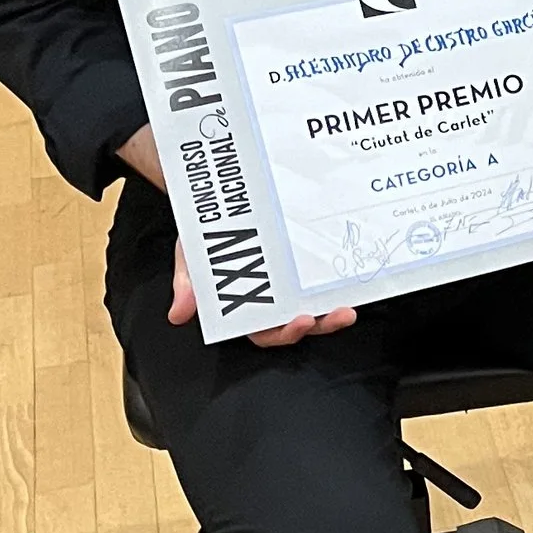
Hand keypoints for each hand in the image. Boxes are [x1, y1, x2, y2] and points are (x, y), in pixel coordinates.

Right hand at [118, 125, 356, 345]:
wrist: (215, 200)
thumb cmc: (202, 235)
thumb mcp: (191, 255)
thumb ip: (189, 284)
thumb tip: (179, 314)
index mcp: (246, 304)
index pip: (266, 332)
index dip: (284, 333)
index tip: (302, 321)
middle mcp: (273, 298)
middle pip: (300, 322)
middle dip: (322, 324)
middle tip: (339, 314)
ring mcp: (292, 282)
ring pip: (318, 305)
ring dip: (336, 309)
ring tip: (350, 304)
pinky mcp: (305, 263)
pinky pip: (324, 277)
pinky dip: (339, 279)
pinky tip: (353, 274)